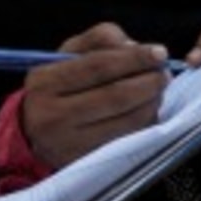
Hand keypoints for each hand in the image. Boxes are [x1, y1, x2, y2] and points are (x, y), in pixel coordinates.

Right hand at [21, 23, 171, 168]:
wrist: (35, 130)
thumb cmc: (59, 85)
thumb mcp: (69, 54)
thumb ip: (101, 39)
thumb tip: (134, 46)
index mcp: (45, 82)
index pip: (98, 66)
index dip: (134, 58)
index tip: (160, 52)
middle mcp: (52, 116)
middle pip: (116, 96)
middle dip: (149, 82)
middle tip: (164, 73)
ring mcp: (70, 143)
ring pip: (128, 120)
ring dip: (153, 102)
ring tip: (158, 89)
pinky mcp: (88, 160)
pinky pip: (130, 138)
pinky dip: (147, 121)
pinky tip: (148, 109)